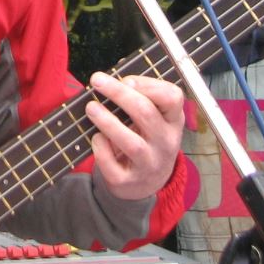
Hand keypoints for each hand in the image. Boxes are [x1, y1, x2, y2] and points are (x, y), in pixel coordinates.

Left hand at [84, 71, 183, 200]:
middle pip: (146, 113)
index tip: (126, 79)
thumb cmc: (144, 139)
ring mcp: (148, 164)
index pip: (173, 98)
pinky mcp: (128, 181)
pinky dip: (101, 149)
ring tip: (91, 107)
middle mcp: (165, 143)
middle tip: (96, 80)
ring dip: (108, 121)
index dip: (148, 84)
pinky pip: (112, 165)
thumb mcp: (152, 119)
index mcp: (172, 122)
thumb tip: (112, 81)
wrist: (144, 183)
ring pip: (132, 143)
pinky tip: (96, 137)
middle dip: (119, 93)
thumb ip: (140, 98)